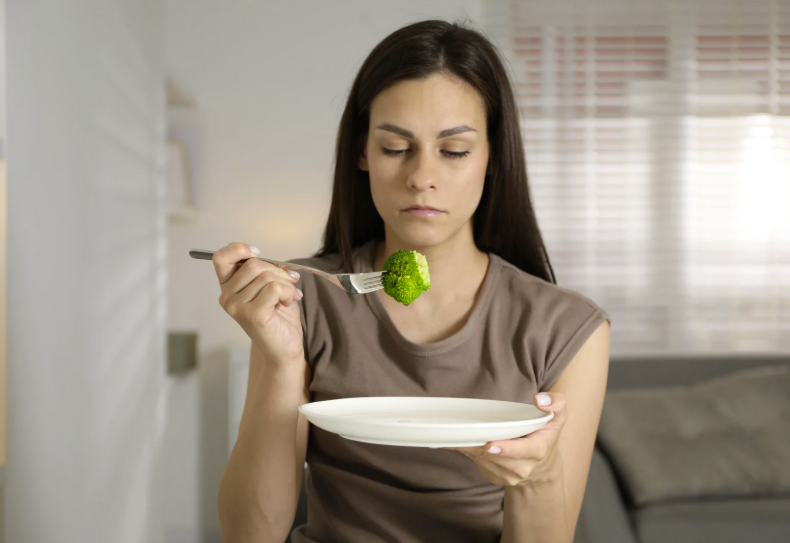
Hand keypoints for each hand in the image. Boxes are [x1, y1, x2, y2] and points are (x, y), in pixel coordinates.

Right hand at [213, 242, 304, 365]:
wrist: (285, 347)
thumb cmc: (278, 317)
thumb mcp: (268, 286)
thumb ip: (263, 271)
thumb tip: (270, 259)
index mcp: (228, 287)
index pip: (221, 258)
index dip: (239, 249)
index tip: (257, 253)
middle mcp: (227, 297)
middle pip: (253, 264)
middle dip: (278, 271)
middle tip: (289, 285)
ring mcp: (237, 307)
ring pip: (266, 276)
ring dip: (286, 285)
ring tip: (288, 298)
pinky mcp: (252, 315)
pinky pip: (274, 288)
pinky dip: (288, 292)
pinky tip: (287, 303)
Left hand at [443, 393, 565, 487]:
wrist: (542, 465)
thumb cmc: (546, 434)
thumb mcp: (557, 416)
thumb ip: (556, 403)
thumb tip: (540, 399)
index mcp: (539, 449)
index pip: (523, 451)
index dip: (507, 449)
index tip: (490, 444)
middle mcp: (524, 467)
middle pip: (498, 457)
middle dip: (480, 446)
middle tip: (463, 433)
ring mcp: (510, 476)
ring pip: (485, 461)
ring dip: (471, 448)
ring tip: (458, 433)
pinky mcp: (496, 477)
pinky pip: (478, 464)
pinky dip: (468, 451)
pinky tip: (461, 441)